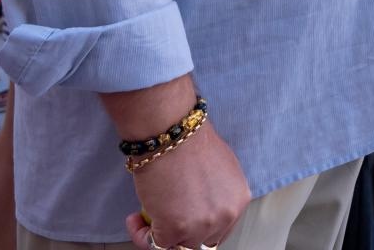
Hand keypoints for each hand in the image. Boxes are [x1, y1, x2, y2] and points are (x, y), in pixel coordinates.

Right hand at [125, 122, 250, 248]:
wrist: (172, 134)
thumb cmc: (190, 142)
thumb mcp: (220, 170)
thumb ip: (216, 194)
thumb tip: (199, 206)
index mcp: (239, 200)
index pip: (220, 229)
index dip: (197, 228)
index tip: (181, 219)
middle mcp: (226, 216)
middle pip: (200, 241)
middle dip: (179, 234)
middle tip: (160, 220)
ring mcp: (202, 226)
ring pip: (178, 246)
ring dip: (158, 235)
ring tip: (143, 219)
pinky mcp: (175, 229)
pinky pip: (154, 244)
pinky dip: (140, 235)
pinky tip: (134, 219)